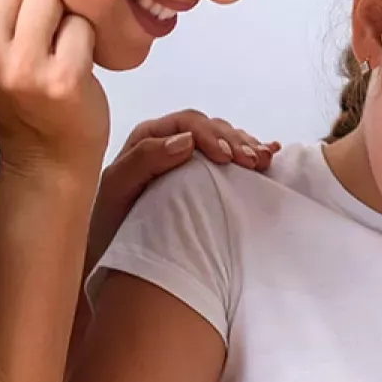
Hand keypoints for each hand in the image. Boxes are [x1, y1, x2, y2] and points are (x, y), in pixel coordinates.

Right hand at [0, 0, 108, 176]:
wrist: (47, 157)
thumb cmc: (15, 95)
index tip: (7, 1)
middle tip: (37, 28)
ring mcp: (21, 70)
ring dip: (60, 13)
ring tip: (55, 42)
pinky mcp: (62, 80)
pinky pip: (79, 23)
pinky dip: (85, 37)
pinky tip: (75, 60)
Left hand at [85, 111, 279, 273]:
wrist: (114, 258)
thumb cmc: (111, 225)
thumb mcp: (117, 189)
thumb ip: (144, 160)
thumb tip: (186, 140)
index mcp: (148, 139)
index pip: (186, 123)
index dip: (210, 135)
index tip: (227, 157)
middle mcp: (169, 144)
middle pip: (211, 130)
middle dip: (235, 141)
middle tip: (253, 161)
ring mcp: (188, 162)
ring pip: (224, 142)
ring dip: (247, 147)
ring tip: (264, 160)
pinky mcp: (202, 180)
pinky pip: (230, 160)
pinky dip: (251, 154)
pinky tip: (270, 155)